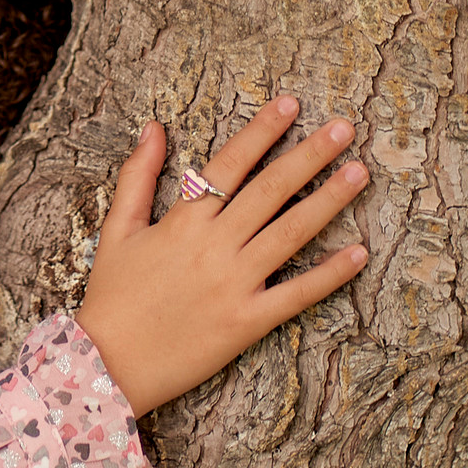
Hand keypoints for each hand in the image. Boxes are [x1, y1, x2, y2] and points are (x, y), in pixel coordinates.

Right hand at [75, 97, 369, 415]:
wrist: (107, 363)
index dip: (262, 131)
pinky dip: (329, 274)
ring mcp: (234, 283)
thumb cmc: (112, 296)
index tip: (291, 104)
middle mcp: (214, 246)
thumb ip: (137, 176)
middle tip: (345, 128)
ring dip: (328, 200)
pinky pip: (296, 294)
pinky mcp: (247, 321)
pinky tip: (359, 252)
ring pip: (290, 233)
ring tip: (359, 173)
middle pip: (270, 190)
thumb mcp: (117, 229)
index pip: (230, 164)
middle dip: (310, 155)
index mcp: (183, 221)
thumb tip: (154, 127)